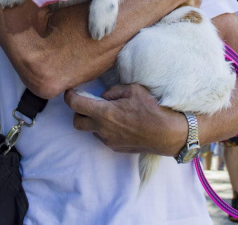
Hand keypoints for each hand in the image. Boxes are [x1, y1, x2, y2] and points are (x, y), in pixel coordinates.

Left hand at [64, 84, 186, 155]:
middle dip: (78, 112)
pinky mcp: (116, 148)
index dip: (69, 96)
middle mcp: (103, 129)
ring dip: (94, 121)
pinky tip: (120, 123)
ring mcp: (109, 141)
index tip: (70, 91)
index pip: (75, 104)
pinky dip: (105, 129)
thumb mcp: (133, 89)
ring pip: (91, 130)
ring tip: (109, 112)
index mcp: (104, 113)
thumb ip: (113, 91)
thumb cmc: (153, 109)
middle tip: (88, 103)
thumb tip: (104, 97)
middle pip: (77, 122)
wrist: (168, 134)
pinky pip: (104, 137)